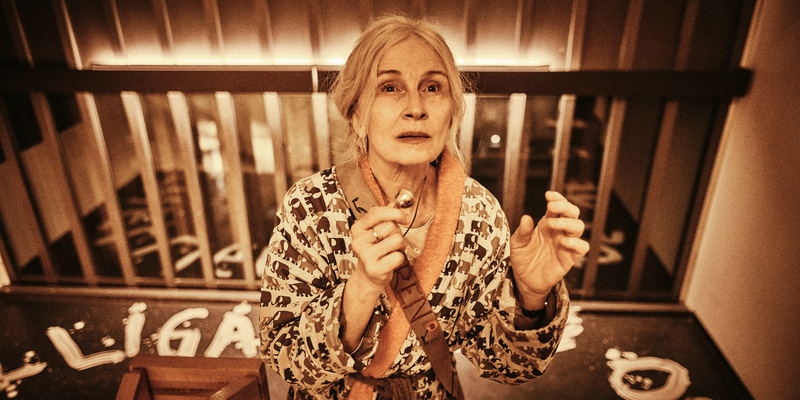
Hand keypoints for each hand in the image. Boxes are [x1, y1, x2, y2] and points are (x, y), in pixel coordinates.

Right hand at [349, 206, 409, 290]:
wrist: (369, 274)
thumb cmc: (375, 249)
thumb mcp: (376, 230)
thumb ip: (385, 216)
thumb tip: (396, 202)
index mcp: (358, 228)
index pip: (376, 213)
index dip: (394, 212)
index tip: (405, 217)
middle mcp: (358, 241)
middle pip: (391, 226)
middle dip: (397, 232)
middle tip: (390, 241)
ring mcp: (365, 256)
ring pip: (397, 240)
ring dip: (400, 246)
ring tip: (391, 251)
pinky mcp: (375, 269)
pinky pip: (399, 256)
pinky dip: (399, 258)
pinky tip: (390, 261)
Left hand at [509, 191, 588, 308]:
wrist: (524, 281)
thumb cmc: (522, 259)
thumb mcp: (516, 244)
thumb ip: (522, 232)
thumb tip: (526, 217)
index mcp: (547, 223)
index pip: (558, 206)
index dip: (557, 198)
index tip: (548, 195)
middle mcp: (559, 231)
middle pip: (572, 213)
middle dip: (565, 206)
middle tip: (552, 207)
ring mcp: (566, 244)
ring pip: (578, 227)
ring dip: (567, 222)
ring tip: (552, 225)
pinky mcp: (570, 258)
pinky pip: (582, 247)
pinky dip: (576, 242)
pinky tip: (563, 242)